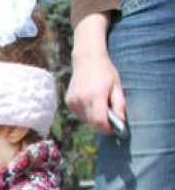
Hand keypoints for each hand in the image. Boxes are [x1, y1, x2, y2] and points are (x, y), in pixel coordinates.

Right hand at [66, 13, 124, 134]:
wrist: (87, 59)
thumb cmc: (106, 72)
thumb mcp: (117, 86)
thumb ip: (119, 105)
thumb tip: (120, 121)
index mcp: (95, 96)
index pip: (99, 121)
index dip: (107, 128)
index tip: (114, 129)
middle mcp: (82, 100)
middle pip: (92, 123)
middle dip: (102, 124)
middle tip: (110, 119)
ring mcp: (73, 101)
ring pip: (85, 119)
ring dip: (94, 118)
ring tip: (100, 106)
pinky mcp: (68, 101)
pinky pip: (79, 114)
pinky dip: (87, 113)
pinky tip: (91, 102)